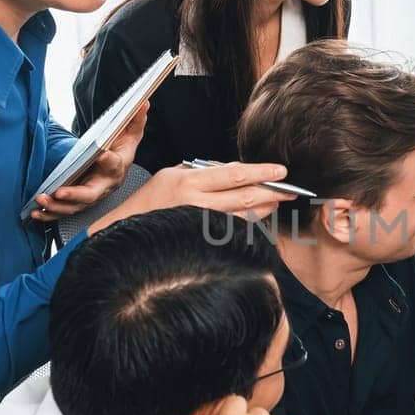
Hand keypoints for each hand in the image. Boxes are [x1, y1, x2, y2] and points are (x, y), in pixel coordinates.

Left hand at [29, 103, 148, 221]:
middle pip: (91, 195)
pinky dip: (49, 214)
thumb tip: (144, 102)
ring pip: (75, 207)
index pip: (115, 164)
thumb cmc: (121, 151)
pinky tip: (35, 212)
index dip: (109, 161)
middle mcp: (104, 186)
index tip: (102, 155)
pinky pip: (63, 212)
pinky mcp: (77, 203)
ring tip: (42, 198)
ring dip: (57, 206)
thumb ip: (135, 120)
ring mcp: (90, 197)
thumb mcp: (130, 134)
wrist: (116, 169)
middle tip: (60, 191)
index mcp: (117, 168)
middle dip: (74, 195)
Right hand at [94, 159, 295, 232]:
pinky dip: (248, 224)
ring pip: (243, 218)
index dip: (262, 173)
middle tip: (290, 191)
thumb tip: (238, 170)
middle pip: (245, 198)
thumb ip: (204, 172)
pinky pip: (232, 232)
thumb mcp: (172, 175)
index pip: (235, 174)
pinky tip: (256, 219)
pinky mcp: (201, 243)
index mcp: (189, 182)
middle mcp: (196, 204)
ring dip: (264, 210)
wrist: (124, 234)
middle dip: (272, 193)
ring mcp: (200, 227)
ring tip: (276, 202)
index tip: (281, 171)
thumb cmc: (149, 202)